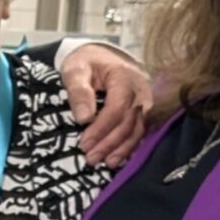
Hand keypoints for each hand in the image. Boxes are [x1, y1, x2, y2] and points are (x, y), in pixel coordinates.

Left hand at [62, 42, 152, 166]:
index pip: (118, 108)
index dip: (101, 129)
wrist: (97, 55)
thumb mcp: (75, 69)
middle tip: (91, 158)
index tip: (84, 144)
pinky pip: (140, 130)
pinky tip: (118, 157)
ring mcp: (144, 101)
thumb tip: (84, 118)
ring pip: (138, 129)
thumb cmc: (85, 62)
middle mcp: (140, 91)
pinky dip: (129, 145)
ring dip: (122, 149)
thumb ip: (79, 91)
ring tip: (106, 163)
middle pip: (129, 122)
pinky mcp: (142, 110)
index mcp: (124, 78)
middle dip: (110, 143)